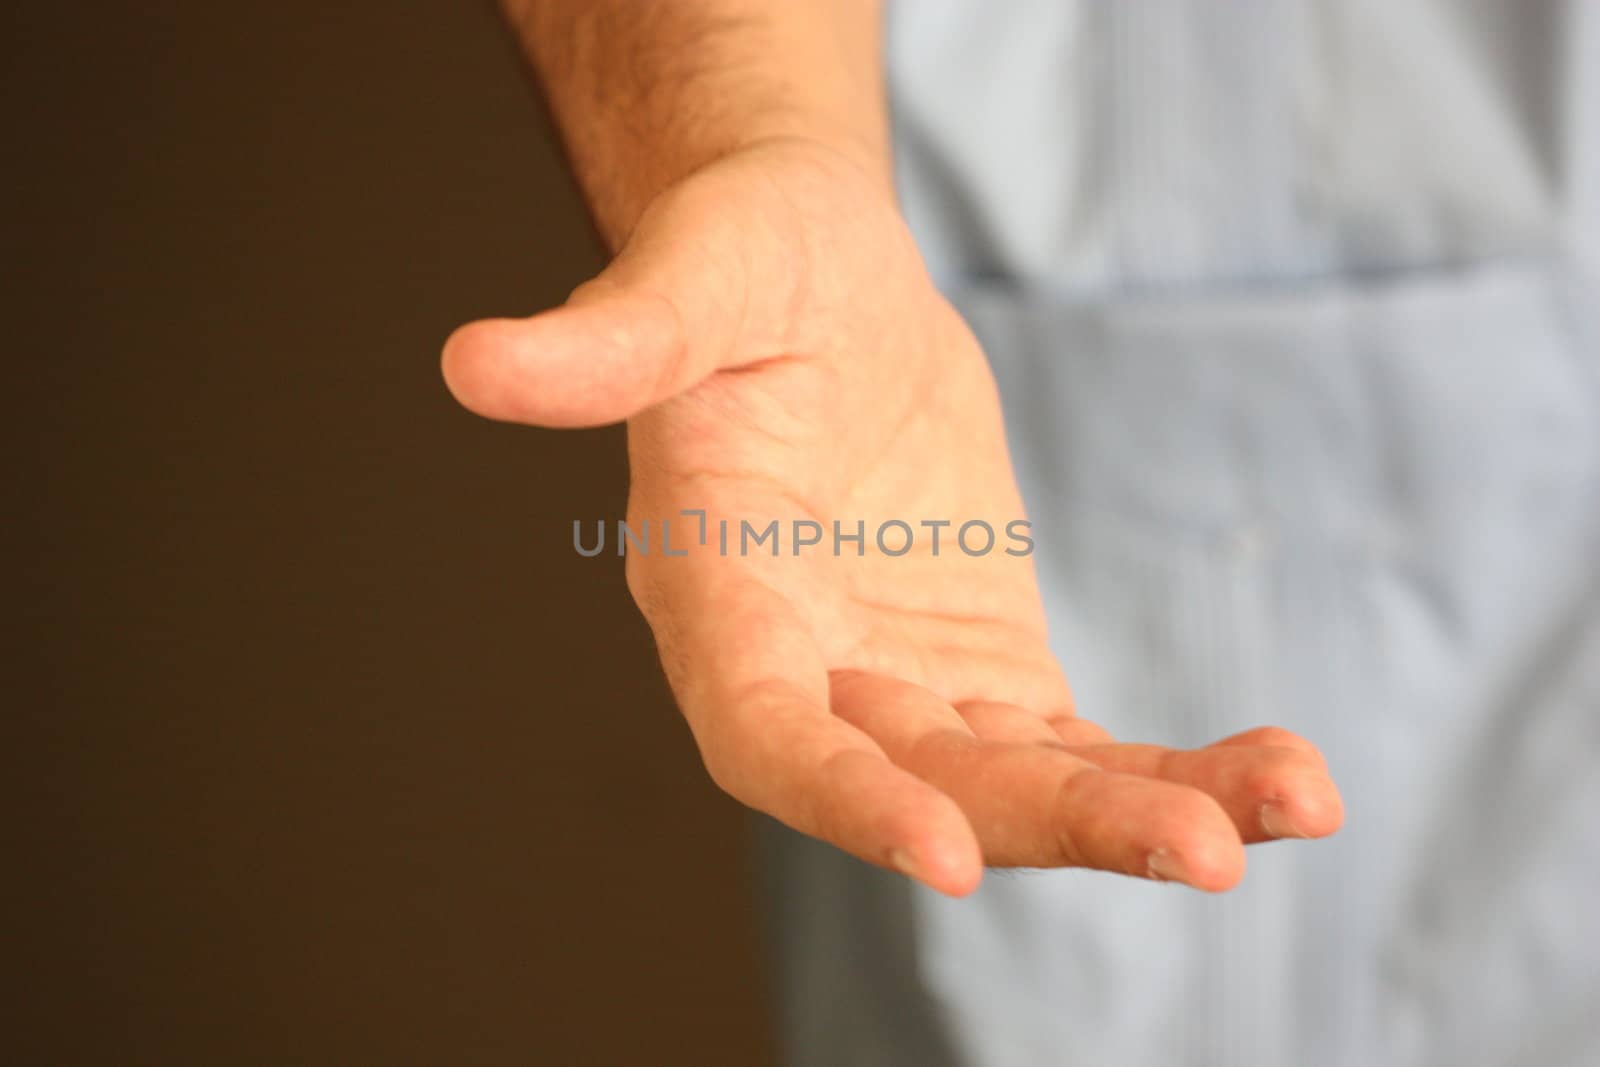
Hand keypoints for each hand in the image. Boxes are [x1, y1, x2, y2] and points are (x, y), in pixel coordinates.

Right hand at [443, 138, 1341, 895]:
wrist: (815, 279)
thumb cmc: (741, 265)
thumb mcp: (693, 278)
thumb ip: (609, 338)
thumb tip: (473, 362)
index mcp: (715, 596)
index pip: (764, 730)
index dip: (839, 797)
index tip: (945, 854)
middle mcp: (804, 667)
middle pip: (922, 783)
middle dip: (1058, 823)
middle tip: (1208, 850)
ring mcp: (900, 682)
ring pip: (1016, 784)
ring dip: (1145, 808)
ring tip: (1289, 808)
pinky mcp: (982, 669)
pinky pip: (1076, 744)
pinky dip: (1171, 768)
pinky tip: (1284, 780)